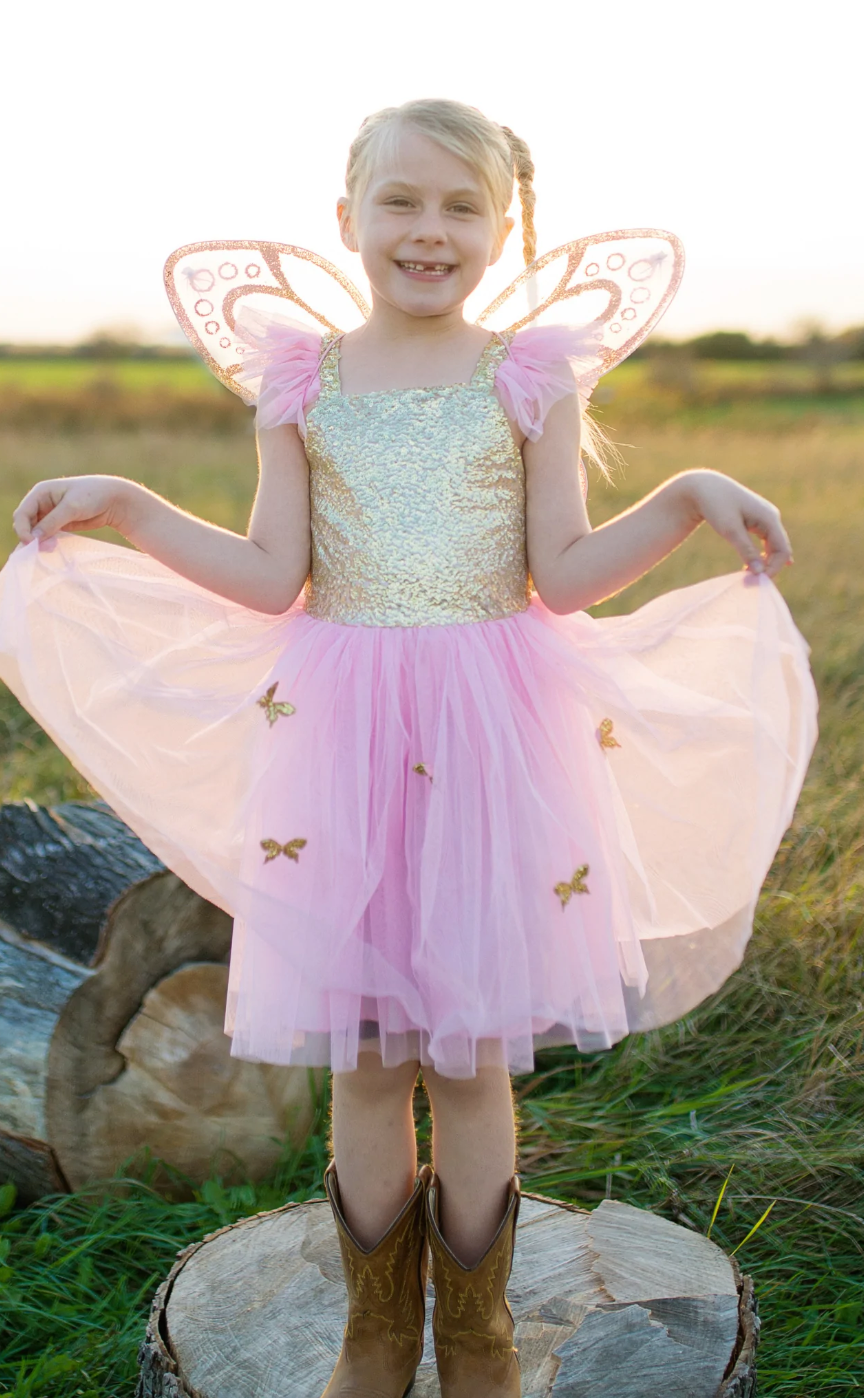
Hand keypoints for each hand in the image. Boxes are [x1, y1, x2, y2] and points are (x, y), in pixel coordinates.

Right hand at [12, 475, 133, 543]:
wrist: (114, 499)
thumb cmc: (93, 495)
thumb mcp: (71, 507)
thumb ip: (52, 522)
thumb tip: (34, 539)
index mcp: (41, 492)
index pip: (22, 513)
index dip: (22, 529)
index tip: (31, 543)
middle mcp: (42, 503)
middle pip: (26, 524)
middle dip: (31, 537)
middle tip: (43, 549)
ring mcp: (50, 515)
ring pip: (36, 532)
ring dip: (39, 542)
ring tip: (50, 549)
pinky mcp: (60, 525)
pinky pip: (47, 536)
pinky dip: (47, 543)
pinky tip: (53, 549)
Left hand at [682, 470, 792, 578]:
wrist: (704, 487)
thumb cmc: (716, 506)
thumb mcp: (730, 530)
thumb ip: (746, 551)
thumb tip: (760, 572)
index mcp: (769, 518)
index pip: (782, 550)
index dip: (773, 569)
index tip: (755, 581)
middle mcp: (772, 517)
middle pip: (780, 550)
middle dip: (769, 567)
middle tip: (751, 583)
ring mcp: (766, 517)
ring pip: (774, 547)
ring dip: (765, 563)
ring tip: (749, 576)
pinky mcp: (757, 520)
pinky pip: (766, 541)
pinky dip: (761, 555)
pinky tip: (754, 566)